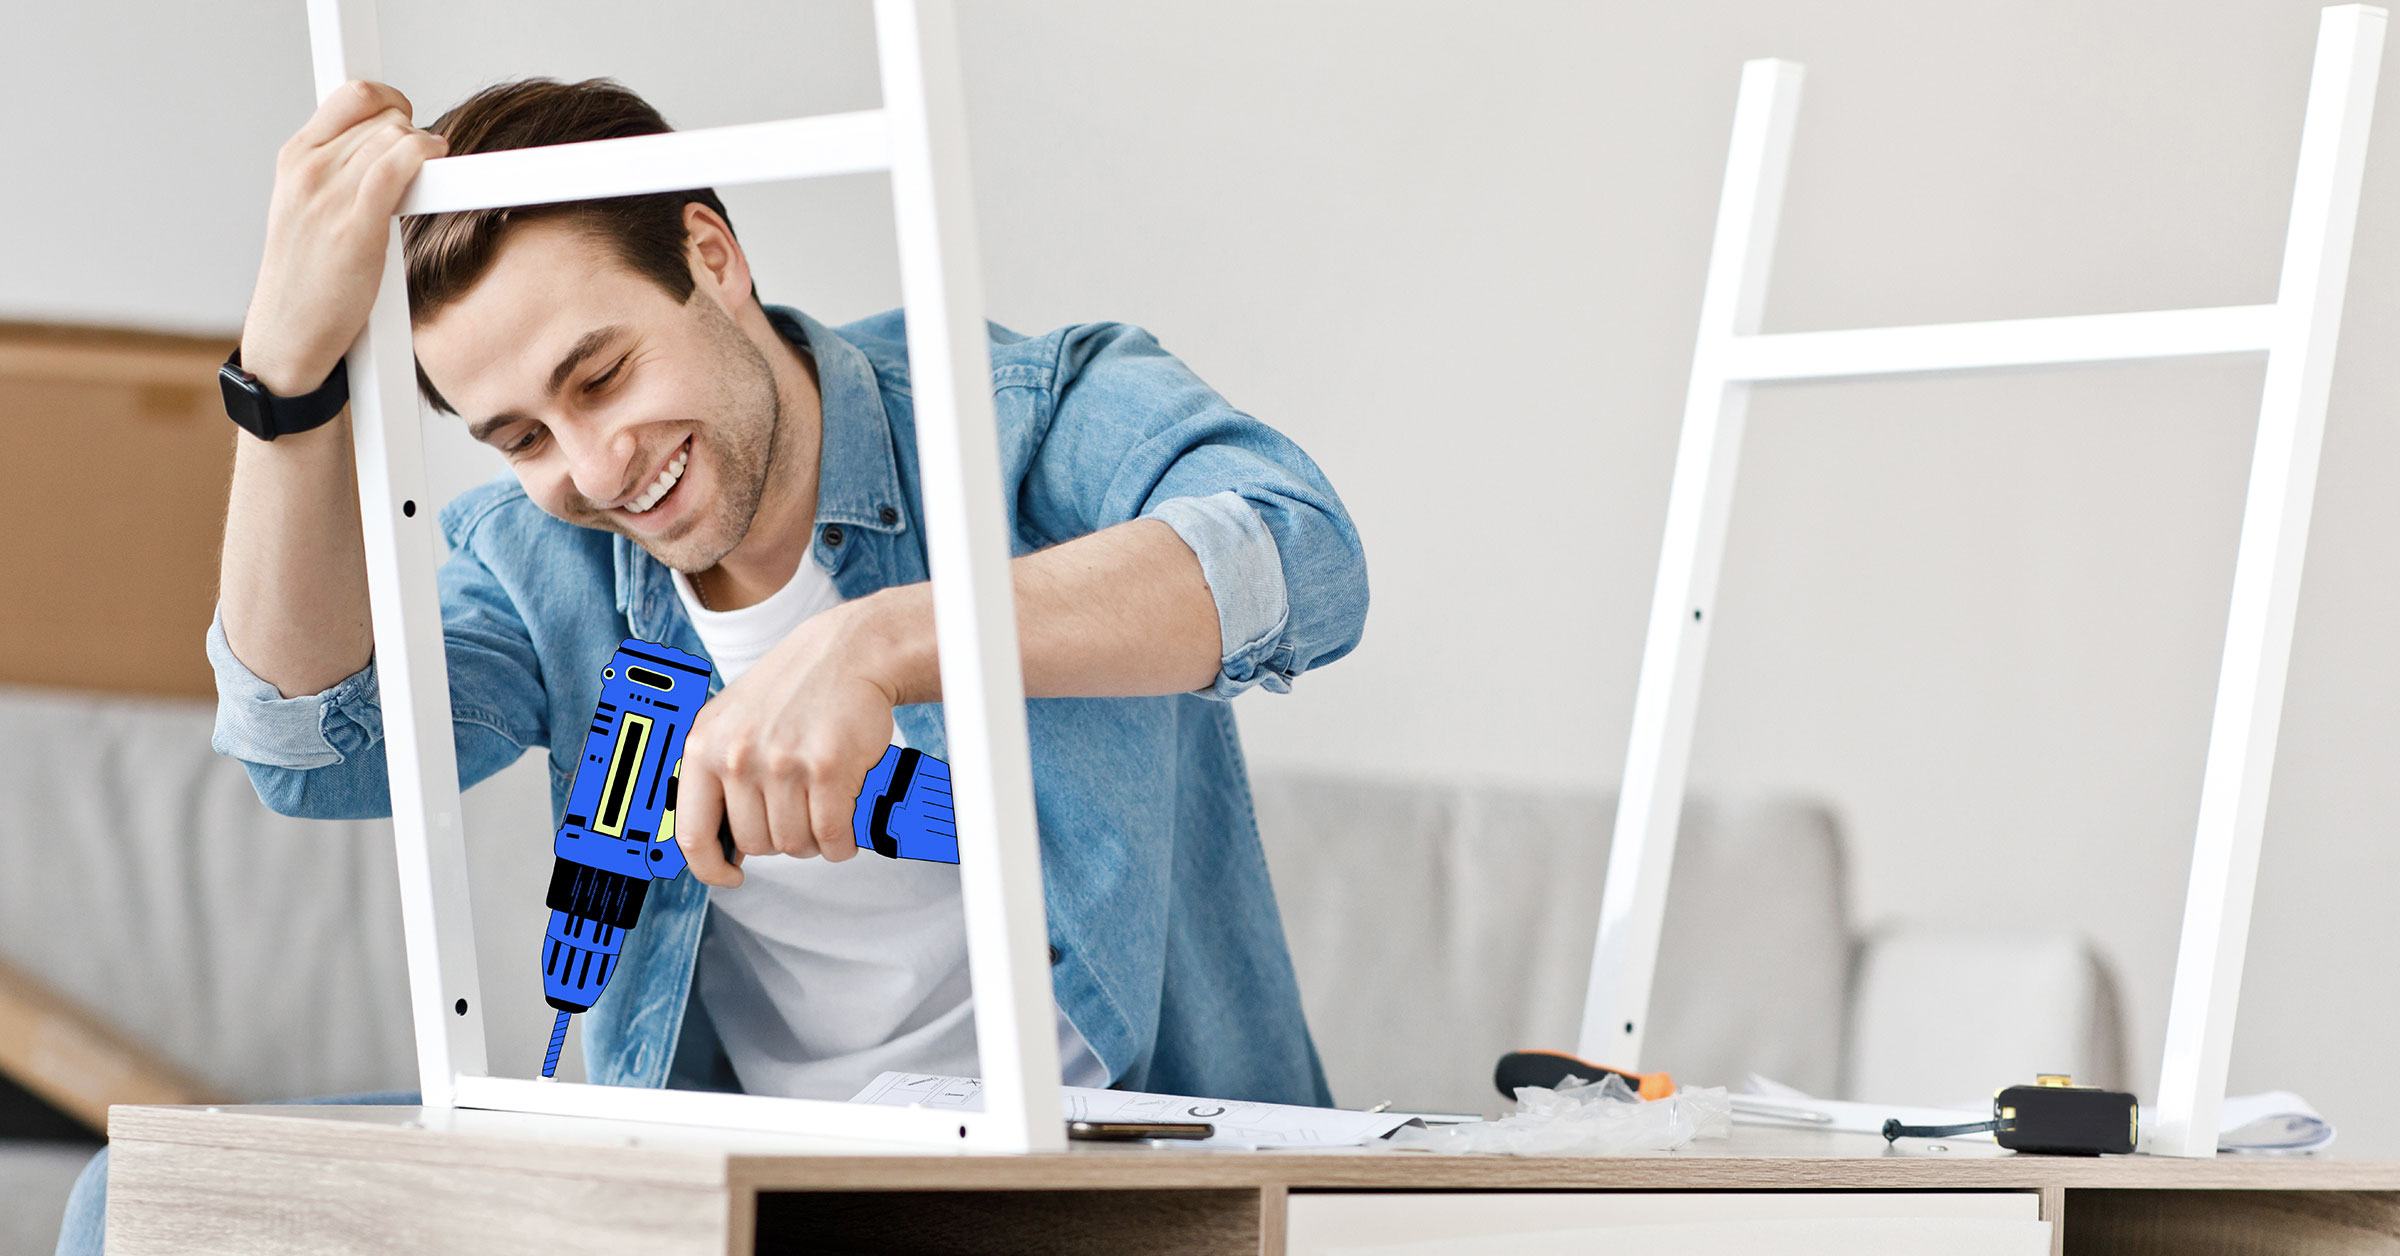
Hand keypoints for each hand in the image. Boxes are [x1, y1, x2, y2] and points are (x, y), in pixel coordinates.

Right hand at [239, 80, 446, 395]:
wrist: (287, 334)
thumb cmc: (307, 276)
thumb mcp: (307, 206)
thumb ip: (339, 169)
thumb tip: (386, 144)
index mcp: (296, 158)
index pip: (353, 96)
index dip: (390, 102)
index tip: (405, 123)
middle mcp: (309, 169)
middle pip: (383, 117)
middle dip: (410, 136)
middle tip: (418, 168)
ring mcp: (329, 195)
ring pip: (396, 137)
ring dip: (422, 152)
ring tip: (424, 181)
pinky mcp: (355, 226)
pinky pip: (398, 166)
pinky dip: (424, 154)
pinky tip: (436, 160)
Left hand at [673, 603, 905, 886]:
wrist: (847, 653)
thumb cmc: (793, 690)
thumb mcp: (732, 722)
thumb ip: (716, 773)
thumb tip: (714, 841)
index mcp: (703, 746)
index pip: (691, 834)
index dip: (711, 868)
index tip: (730, 875)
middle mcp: (736, 756)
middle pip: (756, 844)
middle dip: (782, 839)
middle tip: (800, 812)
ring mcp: (781, 762)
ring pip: (795, 844)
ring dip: (815, 839)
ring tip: (825, 809)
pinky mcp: (826, 767)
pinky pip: (831, 836)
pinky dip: (843, 841)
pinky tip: (847, 824)